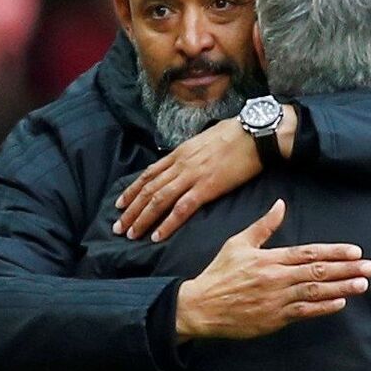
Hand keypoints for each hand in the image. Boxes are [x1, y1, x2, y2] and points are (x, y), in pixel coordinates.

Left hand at [114, 107, 298, 241]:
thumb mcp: (204, 140)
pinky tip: (157, 236)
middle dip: (130, 210)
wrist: (254, 133)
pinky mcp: (206, 188)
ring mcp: (191, 176)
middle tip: (117, 227)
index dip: (132, 190)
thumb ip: (191, 153)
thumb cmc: (235, 134)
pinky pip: (181, 209)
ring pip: (158, 200)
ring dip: (142, 219)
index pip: (148, 174)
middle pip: (148, 190)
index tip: (120, 204)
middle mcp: (180, 164)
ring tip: (130, 234)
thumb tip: (185, 160)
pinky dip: (167, 223)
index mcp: (179, 153)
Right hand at [175, 200, 370, 340]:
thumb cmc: (220, 273)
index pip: (309, 253)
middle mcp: (278, 278)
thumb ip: (264, 226)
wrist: (201, 306)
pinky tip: (340, 302)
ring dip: (341, 288)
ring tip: (363, 284)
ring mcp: (278, 299)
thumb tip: (281, 205)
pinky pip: (304, 311)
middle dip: (347, 269)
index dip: (334, 252)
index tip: (355, 251)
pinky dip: (323, 307)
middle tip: (370, 267)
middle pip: (318, 271)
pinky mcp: (275, 318)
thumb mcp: (238, 243)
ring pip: (316, 292)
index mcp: (271, 259)